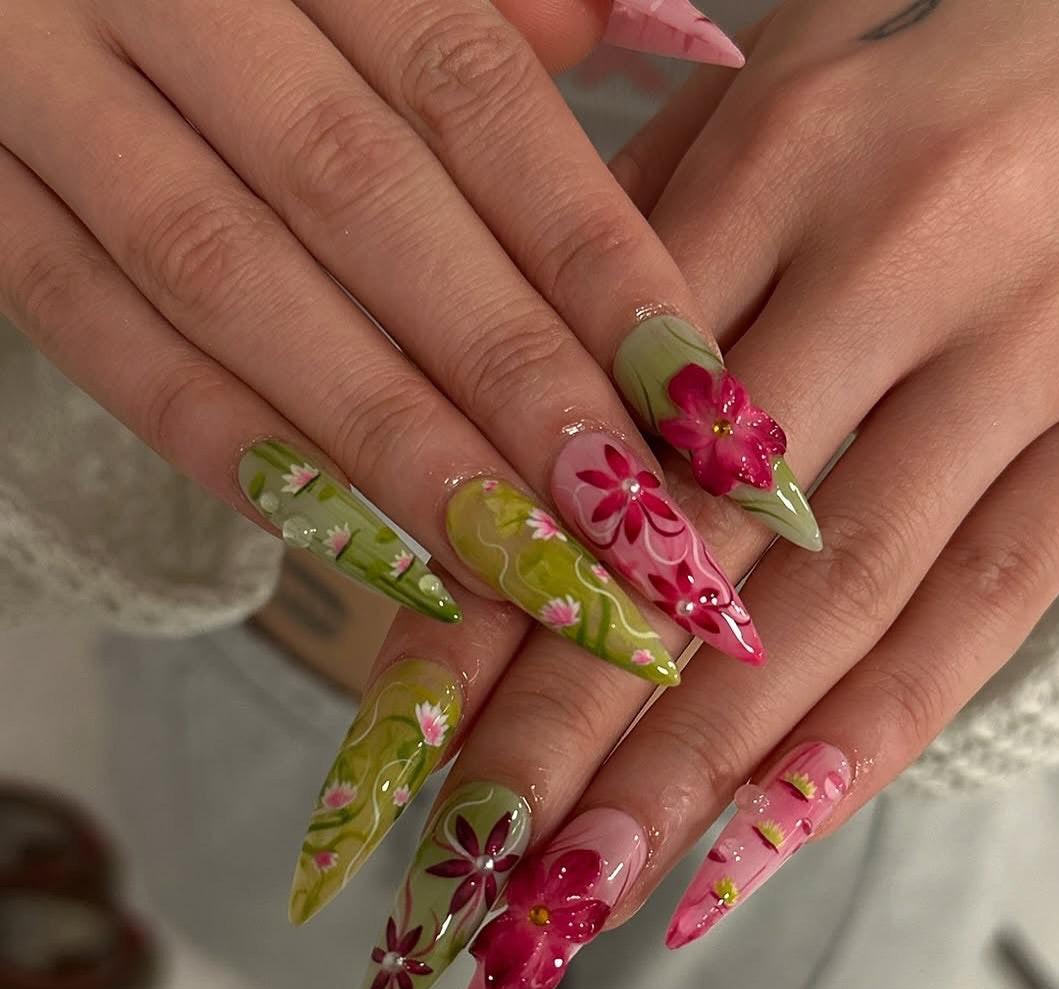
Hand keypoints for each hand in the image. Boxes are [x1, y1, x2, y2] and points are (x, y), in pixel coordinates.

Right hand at [0, 0, 753, 675]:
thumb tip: (644, 49)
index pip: (475, 97)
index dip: (593, 254)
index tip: (697, 403)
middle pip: (369, 206)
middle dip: (509, 382)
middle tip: (629, 528)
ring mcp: (49, 91)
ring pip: (234, 285)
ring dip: (386, 447)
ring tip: (517, 571)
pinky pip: (97, 331)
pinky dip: (227, 445)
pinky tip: (354, 543)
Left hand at [310, 0, 1058, 988]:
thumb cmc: (921, 84)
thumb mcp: (762, 99)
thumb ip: (630, 248)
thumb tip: (494, 431)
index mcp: (780, 160)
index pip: (598, 421)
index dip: (501, 580)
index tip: (412, 726)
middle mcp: (901, 260)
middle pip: (708, 535)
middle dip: (581, 714)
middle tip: (481, 859)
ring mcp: (1024, 358)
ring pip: (844, 596)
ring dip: (711, 759)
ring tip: (596, 884)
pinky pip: (996, 599)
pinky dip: (884, 724)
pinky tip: (778, 831)